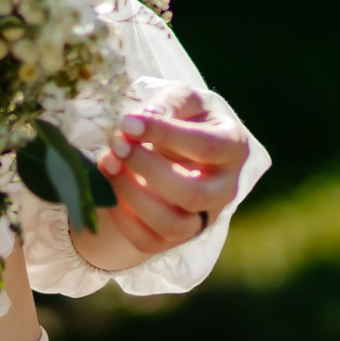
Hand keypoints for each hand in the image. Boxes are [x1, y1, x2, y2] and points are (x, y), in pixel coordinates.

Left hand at [87, 89, 249, 260]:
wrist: (177, 150)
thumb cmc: (183, 119)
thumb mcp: (182, 99)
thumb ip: (168, 104)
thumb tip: (141, 121)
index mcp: (233, 149)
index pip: (206, 147)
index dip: (165, 135)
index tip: (128, 122)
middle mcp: (225, 189)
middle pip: (192, 194)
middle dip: (148, 169)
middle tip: (116, 143)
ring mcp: (202, 219)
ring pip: (173, 224)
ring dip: (132, 194)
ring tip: (106, 162)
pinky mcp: (175, 239)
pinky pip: (149, 241)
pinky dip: (122, 216)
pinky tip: (106, 186)